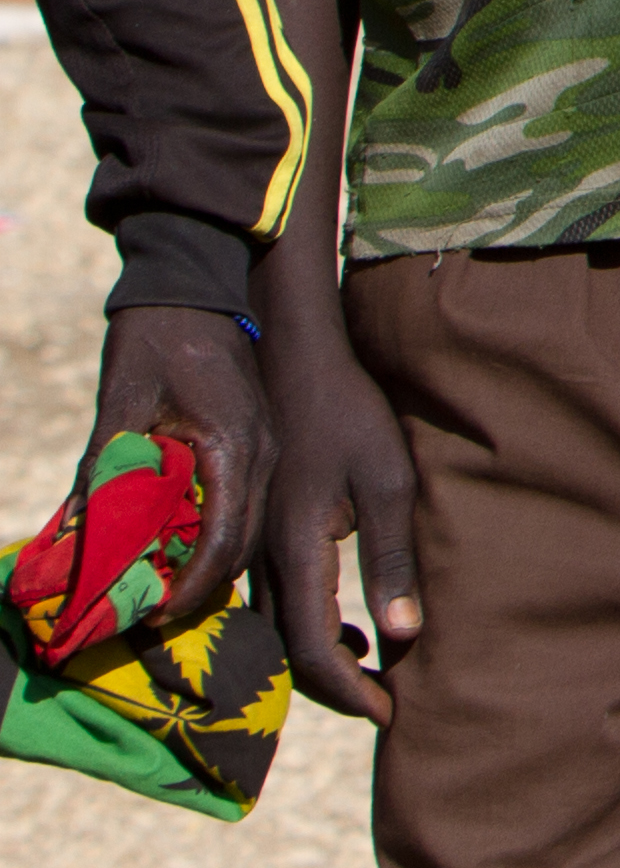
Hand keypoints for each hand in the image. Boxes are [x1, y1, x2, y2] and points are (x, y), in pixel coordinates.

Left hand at [82, 307, 267, 641]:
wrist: (197, 282)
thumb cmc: (155, 339)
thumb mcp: (120, 406)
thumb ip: (103, 472)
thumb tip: (74, 538)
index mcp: (234, 446)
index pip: (225, 539)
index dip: (191, 586)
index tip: (153, 613)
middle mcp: (265, 452)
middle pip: (245, 543)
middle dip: (202, 585)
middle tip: (153, 611)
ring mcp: (269, 446)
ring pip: (250, 526)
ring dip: (212, 562)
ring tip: (164, 582)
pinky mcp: (262, 440)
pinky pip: (247, 502)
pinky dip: (219, 533)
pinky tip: (182, 540)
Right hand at [254, 328, 420, 723]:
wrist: (296, 363)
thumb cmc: (351, 415)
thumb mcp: (389, 482)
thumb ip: (392, 559)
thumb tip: (403, 638)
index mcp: (296, 553)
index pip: (314, 653)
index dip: (351, 692)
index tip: (391, 713)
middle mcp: (265, 561)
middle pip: (289, 656)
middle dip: (336, 689)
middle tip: (386, 705)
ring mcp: (256, 549)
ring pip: (279, 634)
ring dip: (323, 661)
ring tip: (376, 672)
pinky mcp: (262, 535)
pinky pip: (278, 606)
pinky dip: (312, 632)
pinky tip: (355, 628)